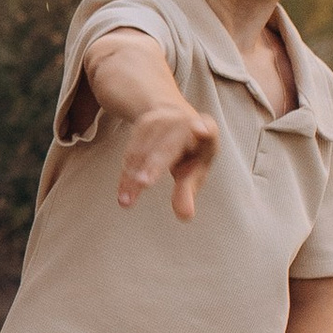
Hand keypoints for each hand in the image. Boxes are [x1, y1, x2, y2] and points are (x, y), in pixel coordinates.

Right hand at [116, 98, 219, 219]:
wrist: (170, 117)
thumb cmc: (190, 151)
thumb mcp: (194, 170)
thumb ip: (187, 191)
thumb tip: (185, 216)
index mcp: (207, 131)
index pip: (209, 129)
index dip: (205, 129)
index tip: (202, 129)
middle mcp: (184, 123)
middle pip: (168, 146)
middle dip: (155, 164)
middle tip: (144, 183)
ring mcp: (162, 120)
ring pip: (144, 151)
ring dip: (133, 177)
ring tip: (126, 200)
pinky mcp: (143, 124)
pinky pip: (131, 152)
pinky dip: (126, 174)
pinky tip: (123, 193)